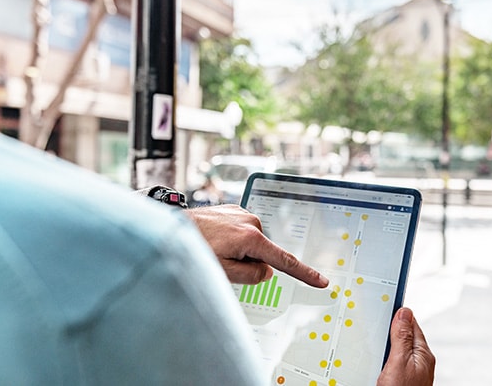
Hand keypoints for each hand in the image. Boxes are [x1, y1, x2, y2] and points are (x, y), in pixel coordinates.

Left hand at [185, 204, 328, 287]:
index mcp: (251, 237)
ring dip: (238, 249)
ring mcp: (241, 213)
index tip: (321, 281)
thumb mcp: (224, 273)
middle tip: (224, 262)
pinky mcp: (232, 209)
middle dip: (249, 261)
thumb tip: (266, 271)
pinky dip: (232, 239)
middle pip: (262, 252)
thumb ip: (251, 275)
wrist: (170, 225)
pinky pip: (240, 231)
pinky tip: (214, 239)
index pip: (284, 262)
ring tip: (214, 248)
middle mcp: (250, 221)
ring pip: (250, 242)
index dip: (304, 273)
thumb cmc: (193, 248)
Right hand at [377, 308, 435, 385]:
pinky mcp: (402, 379)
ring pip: (397, 349)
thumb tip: (405, 312)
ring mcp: (412, 371)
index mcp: (423, 353)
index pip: (411, 324)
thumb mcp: (399, 361)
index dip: (397, 314)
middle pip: (404, 337)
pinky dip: (385, 358)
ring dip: (386, 345)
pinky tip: (377, 360)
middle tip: (375, 326)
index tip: (384, 305)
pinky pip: (393, 361)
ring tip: (374, 342)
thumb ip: (402, 337)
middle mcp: (420, 362)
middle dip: (390, 330)